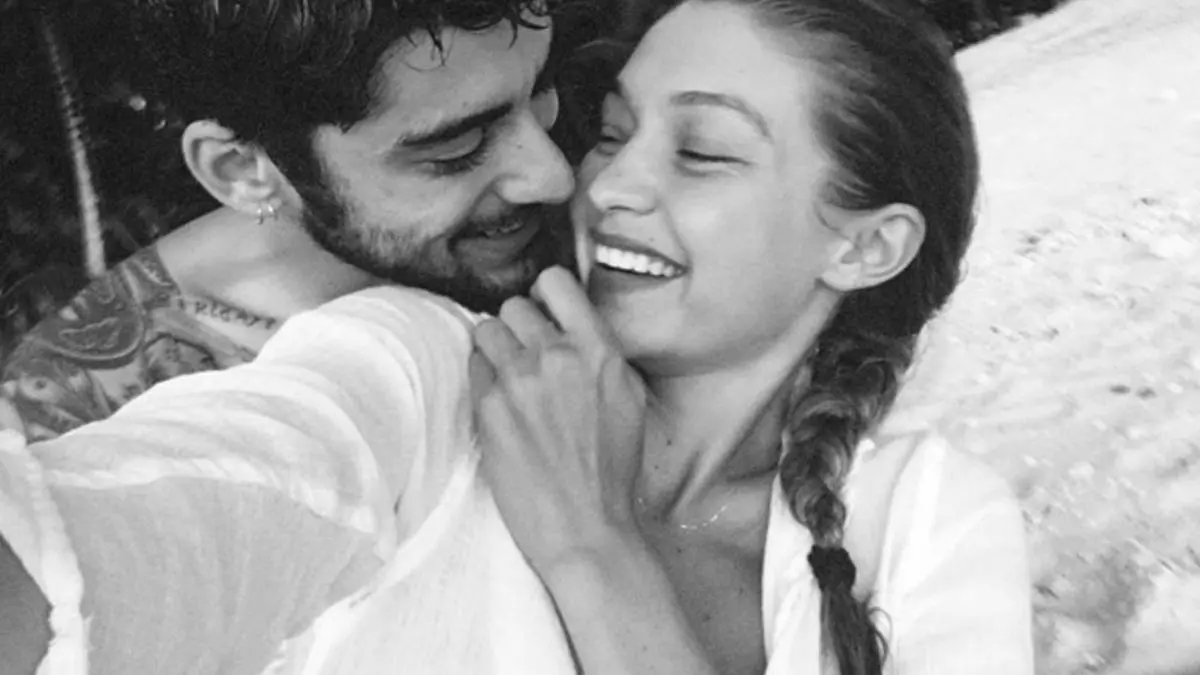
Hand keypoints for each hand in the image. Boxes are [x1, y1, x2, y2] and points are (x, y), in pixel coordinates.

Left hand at [471, 266, 646, 574]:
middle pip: (515, 306)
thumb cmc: (611, 470)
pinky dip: (483, 379)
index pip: (557, 283)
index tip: (543, 311)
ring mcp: (519, 379)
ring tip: (507, 376)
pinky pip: (473, 367)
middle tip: (525, 355)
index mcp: (599, 350)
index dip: (545, 294)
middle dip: (518, 327)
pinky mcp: (489, 407)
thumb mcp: (628, 399)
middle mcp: (558, 356)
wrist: (585, 525)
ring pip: (486, 329)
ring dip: (494, 348)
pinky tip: (499, 404)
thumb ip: (601, 356)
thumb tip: (574, 329)